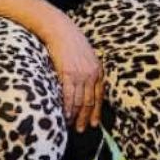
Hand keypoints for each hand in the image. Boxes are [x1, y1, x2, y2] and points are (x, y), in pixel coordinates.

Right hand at [41, 15, 104, 132]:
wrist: (60, 30)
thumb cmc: (71, 42)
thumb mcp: (87, 57)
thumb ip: (88, 72)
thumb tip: (84, 88)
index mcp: (98, 71)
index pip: (100, 96)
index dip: (96, 111)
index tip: (94, 124)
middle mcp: (92, 74)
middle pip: (89, 102)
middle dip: (86, 118)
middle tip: (82, 130)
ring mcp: (81, 75)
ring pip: (79, 102)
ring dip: (75, 116)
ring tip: (71, 125)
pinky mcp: (68, 74)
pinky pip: (68, 96)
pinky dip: (67, 108)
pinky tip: (64, 116)